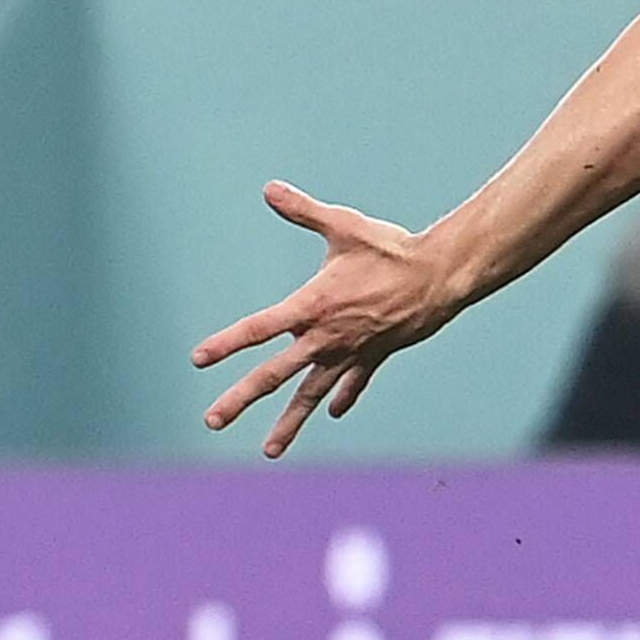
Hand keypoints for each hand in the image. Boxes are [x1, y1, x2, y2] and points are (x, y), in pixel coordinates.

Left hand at [194, 181, 460, 455]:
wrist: (441, 278)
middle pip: (275, 374)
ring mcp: (350, 353)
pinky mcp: (374, 356)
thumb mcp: (344, 226)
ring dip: (289, 423)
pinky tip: (331, 412)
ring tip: (269, 451)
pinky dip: (340, 398)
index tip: (199, 360)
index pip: (259, 327)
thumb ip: (303, 210)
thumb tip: (269, 189)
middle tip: (212, 421)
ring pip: (311, 395)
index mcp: (312, 306)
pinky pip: (352, 384)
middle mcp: (326, 338)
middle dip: (241, 398)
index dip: (227, 343)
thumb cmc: (391, 249)